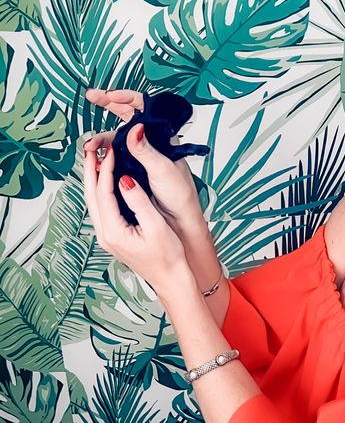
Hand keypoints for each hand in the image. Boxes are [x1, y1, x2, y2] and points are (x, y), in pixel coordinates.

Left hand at [82, 141, 192, 297]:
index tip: (111, 151)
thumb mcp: (156, 226)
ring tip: (96, 159)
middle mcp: (105, 234)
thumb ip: (138, 201)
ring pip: (94, 202)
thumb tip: (125, 180)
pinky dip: (101, 191)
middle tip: (92, 149)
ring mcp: (107, 236)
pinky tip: (107, 181)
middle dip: (91, 170)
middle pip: (91, 196)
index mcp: (113, 232)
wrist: (171, 278)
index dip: (106, 169)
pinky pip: (101, 208)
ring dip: (94, 179)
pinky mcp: (114, 236)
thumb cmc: (168, 256)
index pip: (103, 193)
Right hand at [84, 89, 204, 235]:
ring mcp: (140, 156)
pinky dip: (102, 154)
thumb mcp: (162, 170)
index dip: (126, 98)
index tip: (109, 95)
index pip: (144, 109)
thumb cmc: (179, 195)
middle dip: (108, 105)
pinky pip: (114, 156)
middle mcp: (151, 143)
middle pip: (127, 117)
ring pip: (116, 138)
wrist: (178, 221)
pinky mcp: (131, 169)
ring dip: (101, 138)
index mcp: (163, 138)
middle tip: (91, 96)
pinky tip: (93, 157)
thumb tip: (134, 127)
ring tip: (90, 147)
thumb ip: (146, 150)